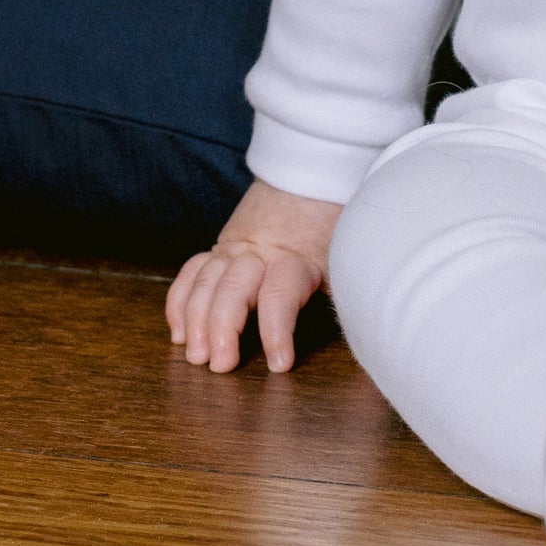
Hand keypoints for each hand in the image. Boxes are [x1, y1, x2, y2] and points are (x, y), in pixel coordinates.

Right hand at [166, 178, 342, 373]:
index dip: (277, 331)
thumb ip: (347, 288)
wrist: (313, 180)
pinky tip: (180, 333)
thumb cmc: (333, 228)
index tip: (279, 364)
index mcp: (295, 258)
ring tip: (196, 355)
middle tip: (220, 364)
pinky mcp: (219, 248)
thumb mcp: (346, 257)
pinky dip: (180, 302)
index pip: (280, 295)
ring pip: (206, 282)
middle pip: (232, 289)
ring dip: (195, 320)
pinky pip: (192, 273)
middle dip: (222, 328)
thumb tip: (364, 326)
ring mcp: (234, 249)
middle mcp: (258, 252)